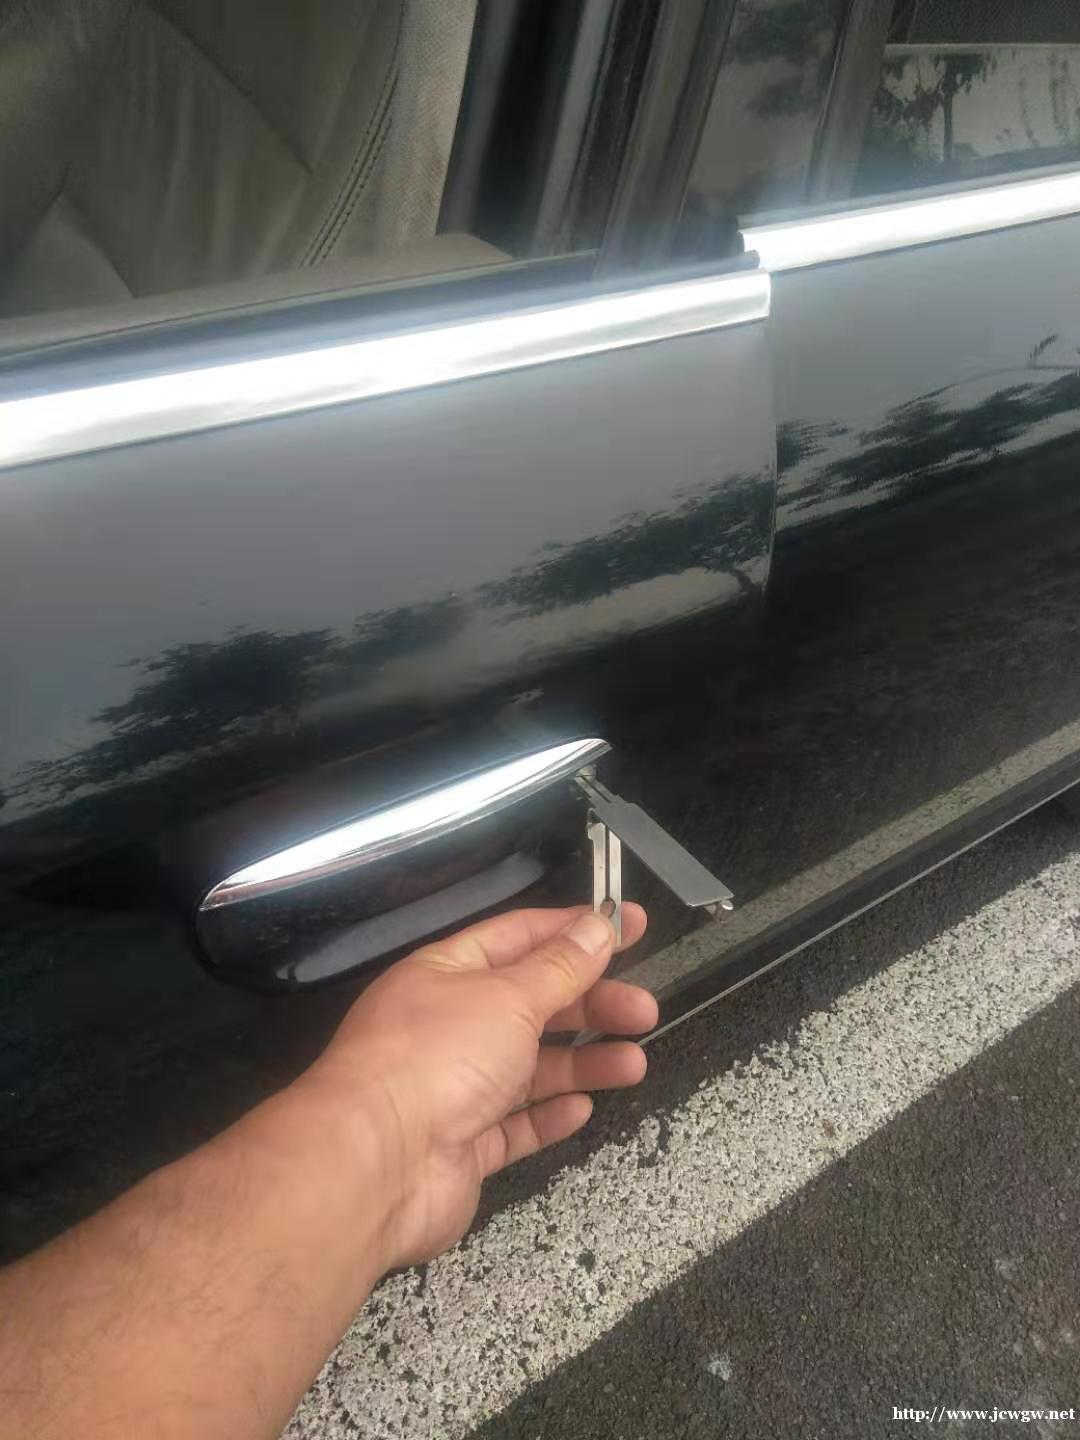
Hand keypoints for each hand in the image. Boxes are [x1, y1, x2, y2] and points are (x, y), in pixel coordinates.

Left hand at [300, 904, 653, 1268]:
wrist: (376, 1165)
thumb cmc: (436, 1059)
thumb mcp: (508, 997)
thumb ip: (560, 967)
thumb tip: (596, 926)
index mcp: (447, 974)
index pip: (520, 938)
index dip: (576, 930)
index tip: (632, 925)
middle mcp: (448, 1025)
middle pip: (532, 1004)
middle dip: (591, 1004)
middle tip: (644, 1010)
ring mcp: (453, 1089)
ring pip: (529, 1068)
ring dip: (583, 1061)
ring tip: (634, 1064)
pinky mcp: (462, 1146)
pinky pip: (513, 1125)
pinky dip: (548, 1115)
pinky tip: (581, 1108)